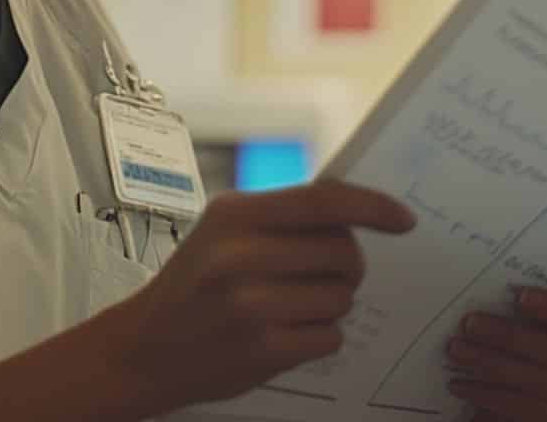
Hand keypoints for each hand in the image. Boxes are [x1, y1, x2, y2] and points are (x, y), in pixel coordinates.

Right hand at [104, 179, 417, 414]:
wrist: (143, 347)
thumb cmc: (193, 286)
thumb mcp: (221, 233)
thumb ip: (279, 218)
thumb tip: (355, 209)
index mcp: (233, 214)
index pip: (323, 200)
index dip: (372, 206)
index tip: (403, 220)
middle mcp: (240, 253)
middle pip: (345, 252)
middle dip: (345, 268)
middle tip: (315, 278)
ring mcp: (251, 303)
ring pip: (342, 298)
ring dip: (329, 306)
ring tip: (287, 310)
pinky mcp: (263, 347)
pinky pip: (331, 336)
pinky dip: (318, 337)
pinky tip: (282, 335)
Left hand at [446, 286, 546, 420]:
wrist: (487, 407)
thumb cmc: (493, 361)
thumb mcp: (495, 337)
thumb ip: (494, 316)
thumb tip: (464, 295)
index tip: (520, 296)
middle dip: (508, 335)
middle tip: (469, 324)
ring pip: (537, 380)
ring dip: (492, 363)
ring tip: (456, 351)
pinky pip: (524, 409)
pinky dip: (488, 395)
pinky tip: (459, 385)